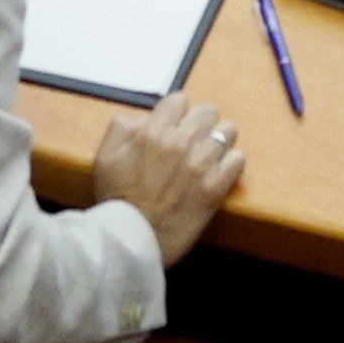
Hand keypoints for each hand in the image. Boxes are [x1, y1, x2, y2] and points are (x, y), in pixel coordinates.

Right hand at [94, 93, 243, 262]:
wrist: (130, 242)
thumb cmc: (117, 202)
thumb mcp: (105, 157)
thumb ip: (122, 127)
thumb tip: (146, 120)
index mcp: (153, 132)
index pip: (180, 100)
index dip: (177, 114)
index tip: (175, 128)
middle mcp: (180, 143)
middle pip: (208, 112)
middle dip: (201, 125)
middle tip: (193, 142)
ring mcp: (200, 164)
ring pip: (227, 132)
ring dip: (219, 143)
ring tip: (209, 158)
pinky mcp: (215, 188)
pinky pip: (238, 160)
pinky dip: (230, 165)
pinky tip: (218, 174)